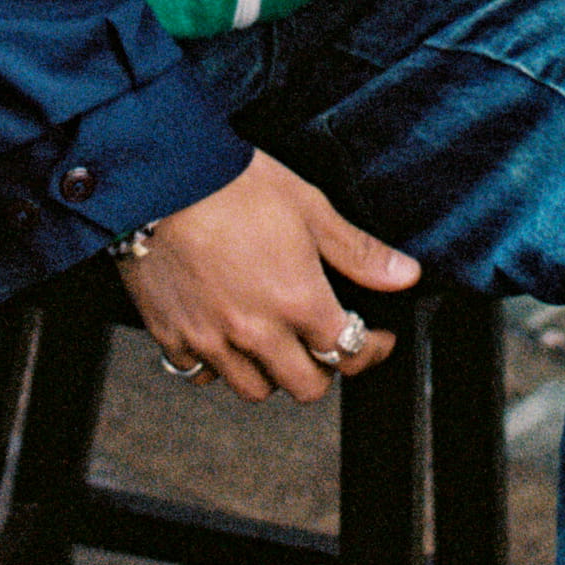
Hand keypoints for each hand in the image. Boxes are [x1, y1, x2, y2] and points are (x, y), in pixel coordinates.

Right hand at [116, 151, 420, 402]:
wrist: (159, 175)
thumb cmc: (233, 183)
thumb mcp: (309, 207)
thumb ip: (357, 251)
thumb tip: (405, 275)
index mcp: (298, 301)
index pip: (349, 352)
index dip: (372, 350)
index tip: (376, 339)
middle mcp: (256, 331)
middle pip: (305, 386)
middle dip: (325, 369)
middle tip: (324, 343)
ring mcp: (210, 339)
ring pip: (253, 389)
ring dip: (272, 373)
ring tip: (275, 343)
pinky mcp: (170, 336)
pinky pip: (199, 374)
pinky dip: (216, 365)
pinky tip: (223, 338)